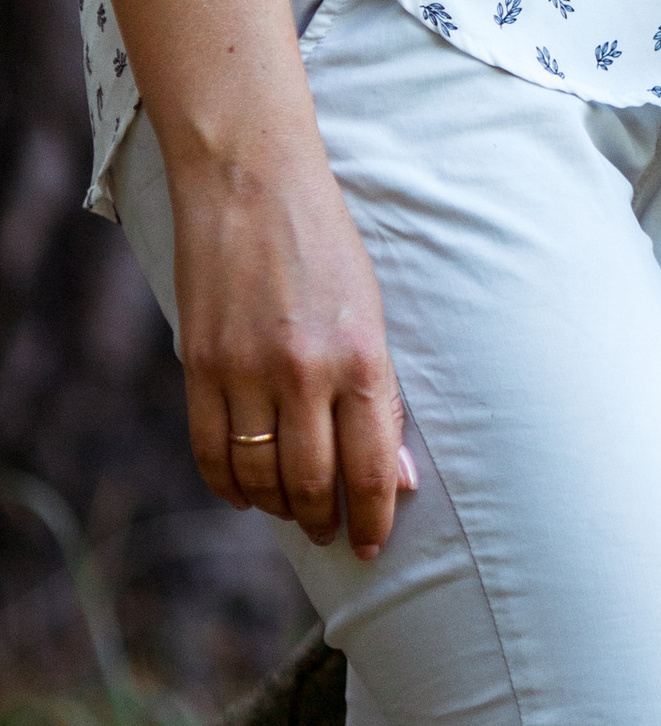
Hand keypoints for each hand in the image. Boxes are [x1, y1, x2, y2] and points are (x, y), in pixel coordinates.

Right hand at [169, 138, 414, 556]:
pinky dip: (228, 485)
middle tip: (329, 534)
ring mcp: (247, 373)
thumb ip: (380, 394)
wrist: (251, 182)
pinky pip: (210, 453)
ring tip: (291, 511)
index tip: (372, 544)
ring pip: (259, 478)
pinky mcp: (200, 367)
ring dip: (278, 507)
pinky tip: (245, 492)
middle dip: (324, 521)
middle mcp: (305, 373)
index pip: (370, 467)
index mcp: (361, 357)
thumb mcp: (372, 311)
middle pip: (312, 483)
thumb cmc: (324, 244)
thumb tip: (394, 476)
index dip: (372, 517)